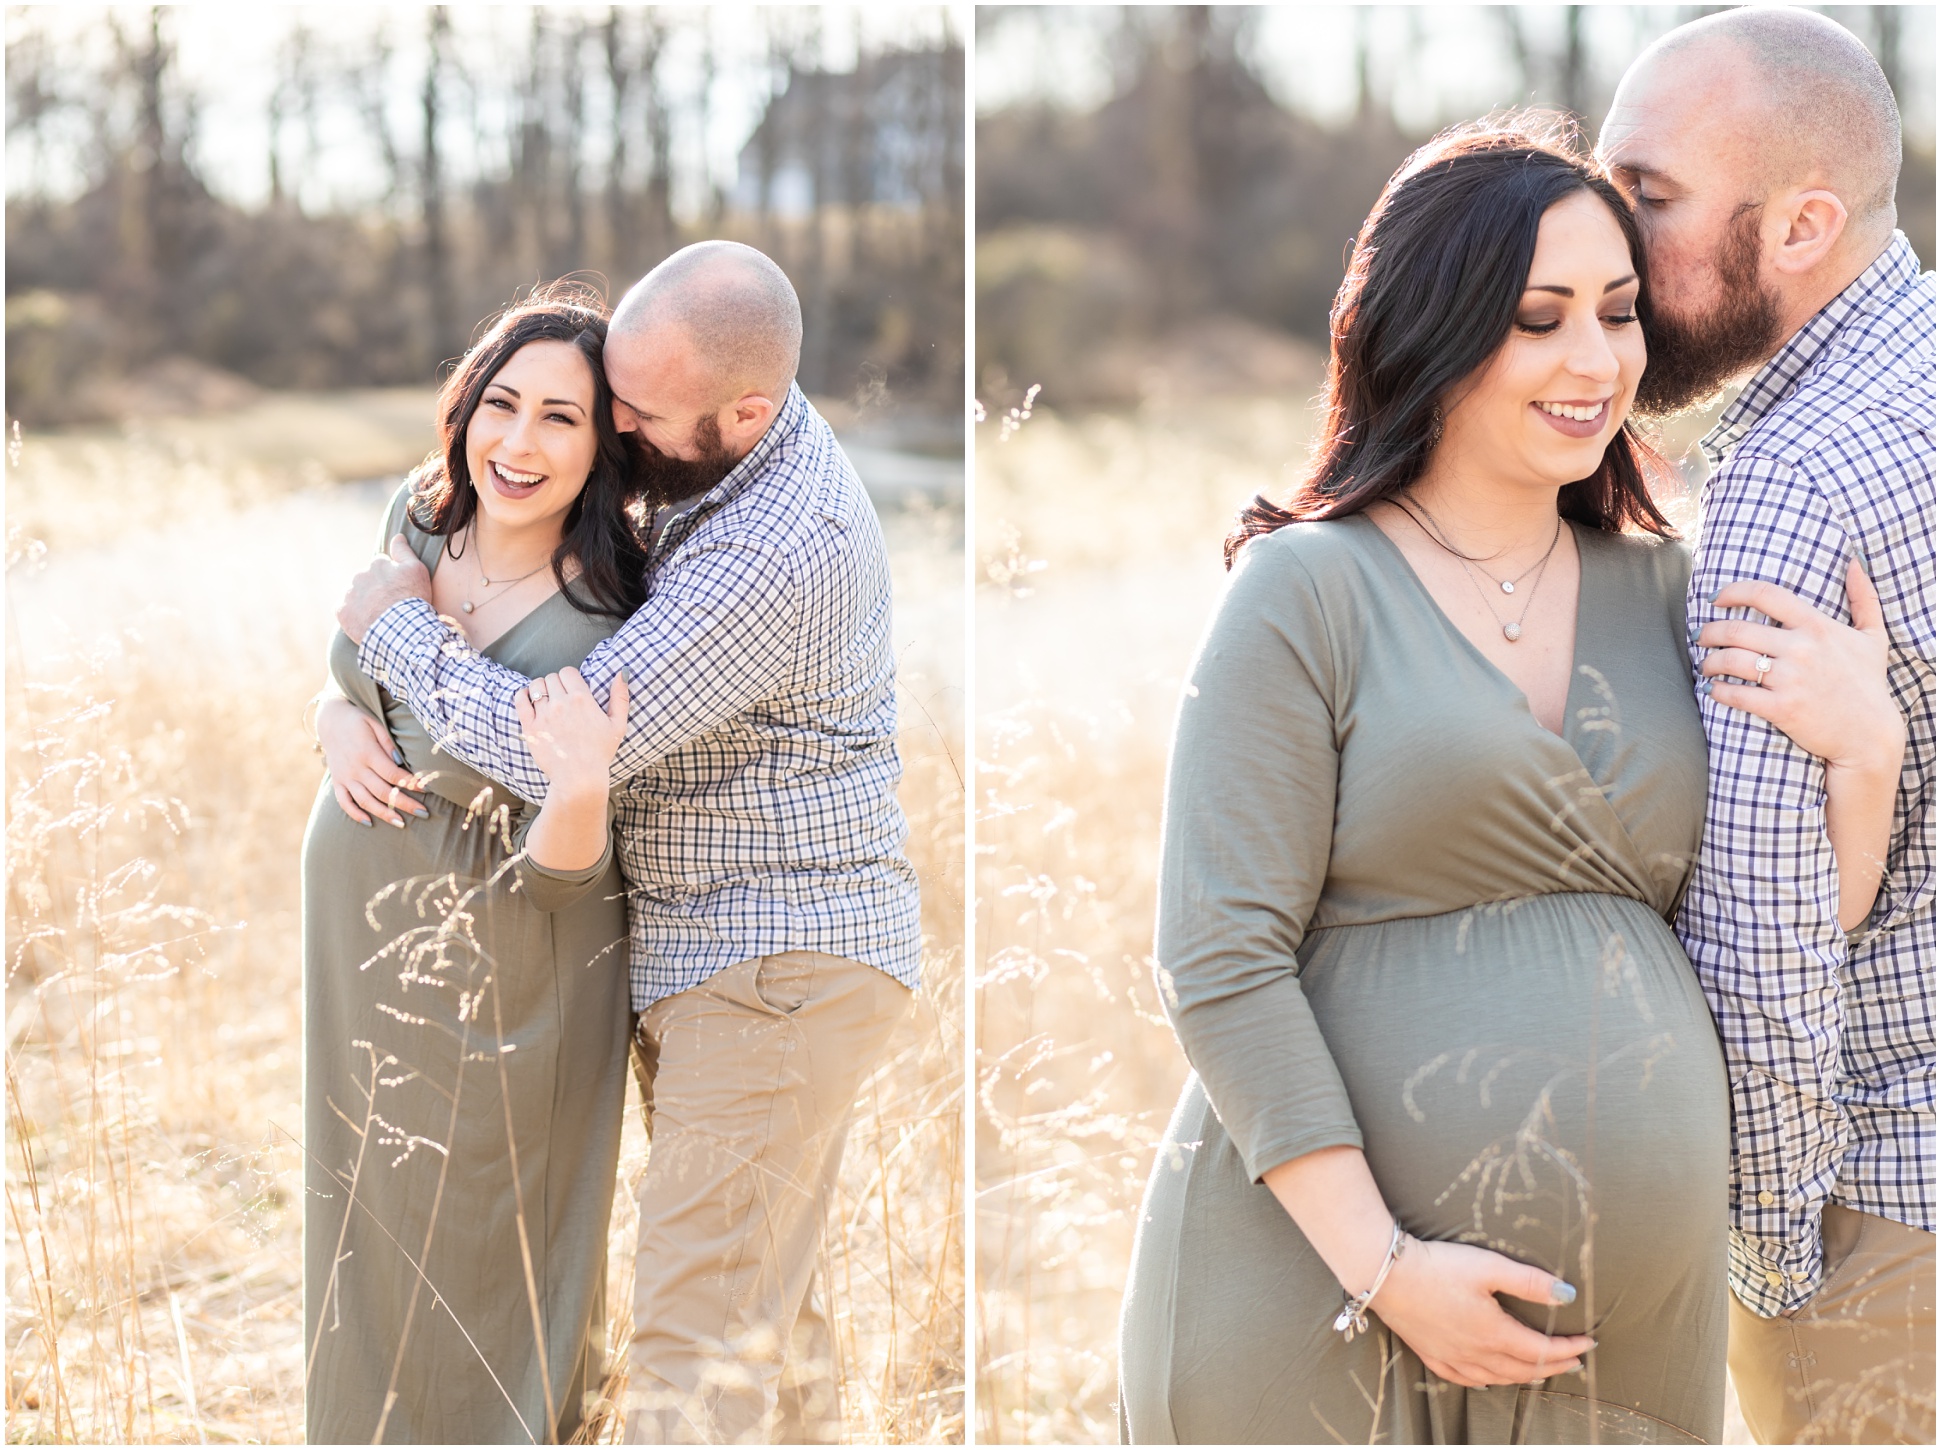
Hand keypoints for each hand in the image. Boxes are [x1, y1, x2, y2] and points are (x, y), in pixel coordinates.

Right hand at [317, 696, 427, 827]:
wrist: (330, 720)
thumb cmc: (359, 721)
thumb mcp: (375, 724)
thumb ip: (388, 744)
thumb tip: (400, 762)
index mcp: (367, 753)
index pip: (393, 774)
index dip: (410, 784)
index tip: (426, 790)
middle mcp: (355, 768)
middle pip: (383, 791)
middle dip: (404, 804)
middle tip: (424, 813)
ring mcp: (345, 777)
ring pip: (365, 801)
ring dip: (384, 814)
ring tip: (402, 823)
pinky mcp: (337, 782)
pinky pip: (344, 802)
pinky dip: (355, 814)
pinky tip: (369, 822)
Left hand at [336, 535, 432, 644]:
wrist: (400, 630)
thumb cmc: (412, 599)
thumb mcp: (417, 570)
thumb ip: (404, 551)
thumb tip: (397, 536)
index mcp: (377, 563)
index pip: (381, 567)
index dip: (391, 579)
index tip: (399, 591)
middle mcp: (359, 575)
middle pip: (367, 580)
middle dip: (376, 589)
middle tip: (390, 605)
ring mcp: (349, 593)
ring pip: (355, 594)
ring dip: (364, 602)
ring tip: (379, 616)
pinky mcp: (341, 611)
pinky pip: (345, 610)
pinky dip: (354, 615)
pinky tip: (367, 622)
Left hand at [513, 668, 628, 796]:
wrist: (579, 778)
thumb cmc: (600, 752)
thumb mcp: (618, 724)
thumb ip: (620, 697)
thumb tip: (623, 672)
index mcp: (582, 699)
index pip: (568, 672)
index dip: (570, 678)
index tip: (572, 689)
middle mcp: (561, 704)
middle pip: (552, 677)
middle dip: (556, 684)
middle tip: (561, 698)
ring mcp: (544, 715)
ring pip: (536, 686)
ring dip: (541, 689)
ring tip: (546, 700)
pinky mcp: (530, 727)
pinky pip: (520, 699)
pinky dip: (523, 695)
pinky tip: (529, 700)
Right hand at [1369, 1237, 1592, 1387]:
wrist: (1385, 1274)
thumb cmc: (1438, 1266)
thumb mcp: (1488, 1266)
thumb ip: (1530, 1282)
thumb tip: (1568, 1294)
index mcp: (1494, 1333)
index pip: (1542, 1349)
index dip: (1569, 1348)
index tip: (1589, 1342)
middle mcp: (1476, 1353)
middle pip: (1524, 1369)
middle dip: (1554, 1366)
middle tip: (1574, 1361)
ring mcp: (1452, 1357)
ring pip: (1498, 1378)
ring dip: (1525, 1376)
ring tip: (1540, 1370)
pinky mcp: (1431, 1355)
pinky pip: (1466, 1379)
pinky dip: (1486, 1381)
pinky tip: (1488, 1379)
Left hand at [1698, 561, 1905, 773]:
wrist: (1869, 735)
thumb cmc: (1868, 684)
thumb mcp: (1873, 637)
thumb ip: (1864, 598)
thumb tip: (1854, 562)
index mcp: (1817, 626)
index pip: (1765, 595)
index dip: (1733, 591)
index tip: (1715, 599)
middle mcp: (1801, 648)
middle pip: (1737, 629)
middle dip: (1710, 631)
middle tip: (1700, 636)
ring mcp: (1790, 679)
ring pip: (1730, 660)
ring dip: (1708, 661)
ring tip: (1704, 664)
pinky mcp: (1781, 708)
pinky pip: (1735, 694)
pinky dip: (1716, 690)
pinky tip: (1711, 689)